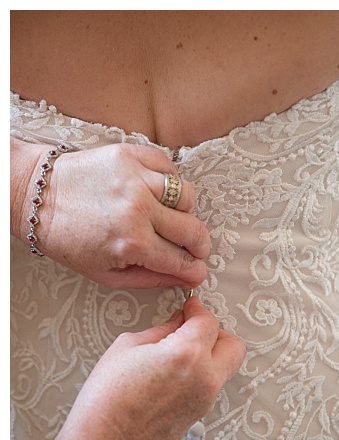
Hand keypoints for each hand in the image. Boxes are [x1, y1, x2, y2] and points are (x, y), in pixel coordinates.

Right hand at [9, 295, 243, 439]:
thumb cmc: (106, 397)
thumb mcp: (127, 347)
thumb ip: (161, 331)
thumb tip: (179, 323)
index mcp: (188, 353)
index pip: (208, 321)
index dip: (197, 310)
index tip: (188, 307)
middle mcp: (207, 376)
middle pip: (233, 345)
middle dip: (215, 333)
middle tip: (191, 332)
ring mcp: (208, 398)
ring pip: (225, 367)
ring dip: (209, 356)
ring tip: (178, 356)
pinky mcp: (202, 414)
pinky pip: (211, 386)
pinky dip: (201, 375)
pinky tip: (173, 378)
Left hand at [12, 140, 210, 288]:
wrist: (34, 195)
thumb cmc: (65, 237)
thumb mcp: (103, 273)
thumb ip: (149, 279)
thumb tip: (183, 279)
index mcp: (131, 243)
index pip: (182, 261)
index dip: (194, 270)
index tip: (197, 271)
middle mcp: (138, 209)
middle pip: (194, 230)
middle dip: (199, 245)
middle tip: (194, 248)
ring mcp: (137, 178)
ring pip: (188, 197)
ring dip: (184, 210)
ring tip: (169, 215)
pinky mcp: (132, 155)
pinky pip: (170, 168)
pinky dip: (169, 181)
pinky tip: (154, 191)